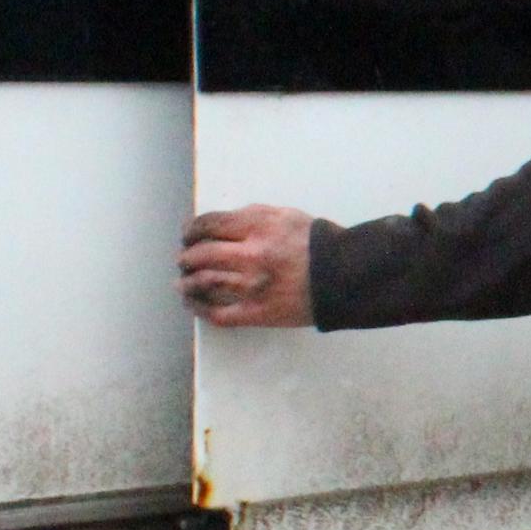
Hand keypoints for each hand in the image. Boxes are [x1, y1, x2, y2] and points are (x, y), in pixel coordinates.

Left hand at [181, 205, 316, 328]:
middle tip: (184, 259)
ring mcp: (253, 286)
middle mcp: (252, 256)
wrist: (347, 277)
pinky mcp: (258, 312)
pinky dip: (199, 308)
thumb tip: (221, 225)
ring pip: (204, 282)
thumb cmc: (320, 244)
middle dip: (187, 256)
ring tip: (183, 281)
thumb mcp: (287, 216)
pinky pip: (218, 313)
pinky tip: (192, 303)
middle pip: (200, 254)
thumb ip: (252, 216)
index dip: (191, 230)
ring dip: (188, 281)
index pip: (208, 224)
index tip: (188, 235)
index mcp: (258, 227)